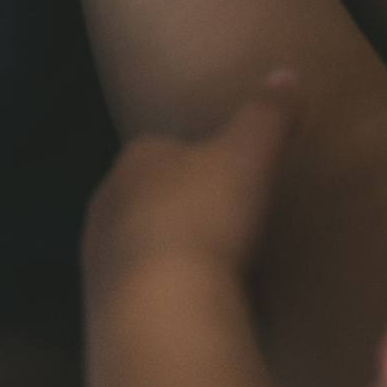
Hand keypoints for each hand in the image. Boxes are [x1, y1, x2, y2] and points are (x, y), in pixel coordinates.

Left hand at [84, 78, 302, 299]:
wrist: (160, 312)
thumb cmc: (203, 217)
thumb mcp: (249, 154)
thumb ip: (267, 115)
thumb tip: (288, 74)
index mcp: (135, 161)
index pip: (162, 150)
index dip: (194, 163)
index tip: (226, 179)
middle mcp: (106, 206)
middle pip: (146, 201)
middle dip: (177, 212)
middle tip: (221, 228)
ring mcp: (99, 264)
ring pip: (138, 251)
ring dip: (166, 260)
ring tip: (210, 276)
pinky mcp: (103, 313)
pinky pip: (139, 299)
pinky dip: (162, 302)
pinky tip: (191, 312)